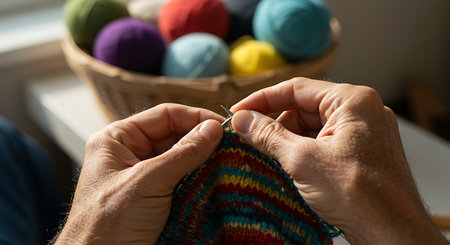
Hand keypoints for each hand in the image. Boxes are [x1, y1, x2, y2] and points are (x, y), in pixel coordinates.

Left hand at [55, 104, 223, 243]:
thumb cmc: (106, 226)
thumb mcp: (147, 182)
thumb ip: (182, 154)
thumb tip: (212, 130)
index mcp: (116, 140)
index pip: (164, 116)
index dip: (195, 117)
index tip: (221, 126)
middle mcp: (129, 154)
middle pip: (173, 136)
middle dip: (201, 141)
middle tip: (229, 146)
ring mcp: (141, 177)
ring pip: (179, 159)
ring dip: (202, 162)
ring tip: (226, 163)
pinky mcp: (152, 197)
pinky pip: (180, 181)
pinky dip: (198, 181)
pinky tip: (214, 181)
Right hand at [230, 78, 446, 243]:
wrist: (393, 235)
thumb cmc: (360, 195)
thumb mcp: (303, 160)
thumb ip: (268, 135)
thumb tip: (242, 120)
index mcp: (352, 100)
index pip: (296, 89)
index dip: (262, 100)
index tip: (239, 112)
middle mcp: (361, 111)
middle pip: (304, 108)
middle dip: (276, 126)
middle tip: (251, 141)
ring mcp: (363, 133)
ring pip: (313, 128)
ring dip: (289, 143)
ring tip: (271, 161)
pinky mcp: (361, 153)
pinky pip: (324, 144)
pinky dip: (304, 154)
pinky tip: (290, 169)